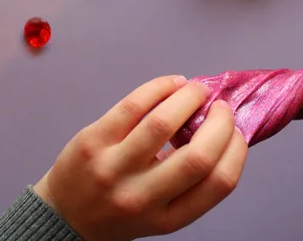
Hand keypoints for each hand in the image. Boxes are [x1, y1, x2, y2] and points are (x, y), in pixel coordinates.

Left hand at [33, 75, 247, 240]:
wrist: (65, 217)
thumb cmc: (125, 208)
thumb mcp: (164, 210)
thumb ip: (193, 180)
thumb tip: (225, 126)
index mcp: (169, 218)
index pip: (220, 182)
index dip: (237, 149)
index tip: (237, 130)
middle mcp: (142, 198)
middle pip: (198, 156)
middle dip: (220, 121)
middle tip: (220, 107)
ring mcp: (113, 169)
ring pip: (163, 123)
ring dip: (190, 97)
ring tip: (197, 90)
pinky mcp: (93, 142)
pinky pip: (134, 105)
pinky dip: (162, 86)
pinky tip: (174, 84)